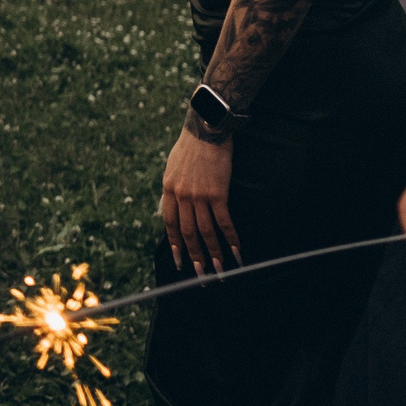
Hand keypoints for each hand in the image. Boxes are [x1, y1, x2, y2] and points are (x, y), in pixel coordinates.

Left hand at [160, 125, 240, 272]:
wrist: (206, 131)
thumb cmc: (190, 147)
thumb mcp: (171, 168)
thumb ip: (172, 189)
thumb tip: (171, 206)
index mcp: (168, 190)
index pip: (168, 224)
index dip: (175, 244)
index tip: (179, 260)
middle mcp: (181, 196)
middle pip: (187, 233)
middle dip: (194, 256)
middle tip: (200, 275)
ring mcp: (198, 196)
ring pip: (205, 232)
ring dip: (213, 253)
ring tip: (220, 270)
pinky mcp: (217, 193)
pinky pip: (224, 222)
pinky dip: (231, 239)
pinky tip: (237, 251)